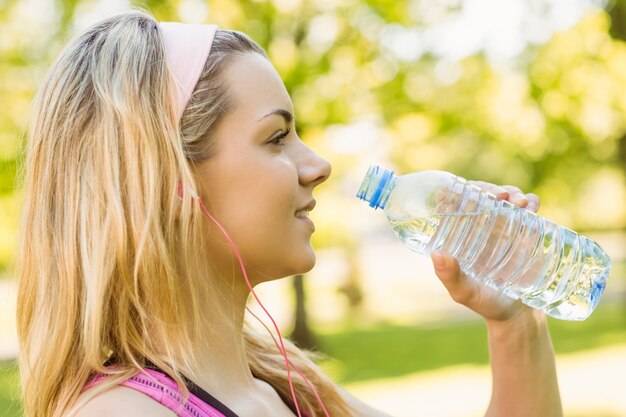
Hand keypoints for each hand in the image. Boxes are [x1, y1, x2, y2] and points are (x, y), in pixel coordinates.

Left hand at [431, 182, 540, 321]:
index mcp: (459, 235)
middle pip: (481, 195)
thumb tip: (437, 253)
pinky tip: (532, 206)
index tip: (465, 191)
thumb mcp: (464, 293)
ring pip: (505, 197)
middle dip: (490, 189)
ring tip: (519, 201)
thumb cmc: (485, 303)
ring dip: (512, 192)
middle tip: (500, 196)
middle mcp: (480, 226)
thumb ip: (449, 276)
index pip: (454, 203)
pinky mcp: (527, 231)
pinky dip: (532, 201)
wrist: (518, 315)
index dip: (457, 191)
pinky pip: (529, 208)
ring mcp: (504, 226)